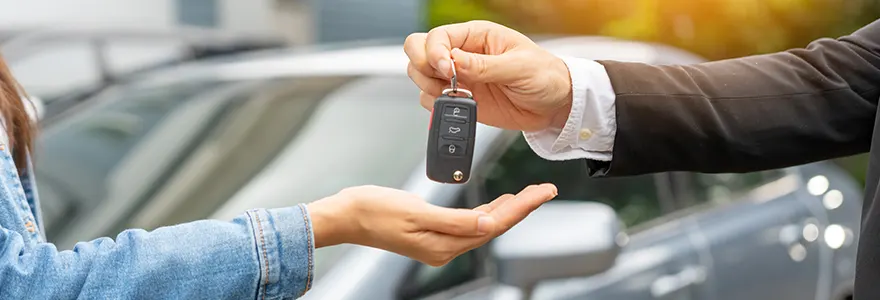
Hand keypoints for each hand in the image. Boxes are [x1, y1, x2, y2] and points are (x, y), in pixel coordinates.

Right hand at [307, 184, 557, 265]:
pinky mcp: (431, 233)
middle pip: (494, 226)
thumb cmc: (374, 210)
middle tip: (545, 190)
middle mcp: (445, 248)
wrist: (345, 216)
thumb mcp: (415, 212)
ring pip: (483, 225)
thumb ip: (454, 221)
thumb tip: (489, 225)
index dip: (522, 208)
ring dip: (506, 209)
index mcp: (444, 245)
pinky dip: (485, 212)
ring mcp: (438, 242)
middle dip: (521, 207)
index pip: (494, 225)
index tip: (542, 192)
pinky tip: (494, 205)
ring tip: (528, 195)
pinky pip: (468, 224)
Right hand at [405, 20, 572, 130]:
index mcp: (476, 36)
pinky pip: (432, 100)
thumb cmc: (545, 76)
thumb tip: (454, 61)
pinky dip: (437, 106)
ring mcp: (458, 77)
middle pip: (419, 51)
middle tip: (443, 82)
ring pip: (420, 76)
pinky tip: (459, 105)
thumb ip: (484, 66)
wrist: (555, 105)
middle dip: (424, 67)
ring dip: (429, 87)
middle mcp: (462, 54)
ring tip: (455, 94)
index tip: (447, 70)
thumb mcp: (518, 67)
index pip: (437, 36)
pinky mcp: (461, 99)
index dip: (434, 52)